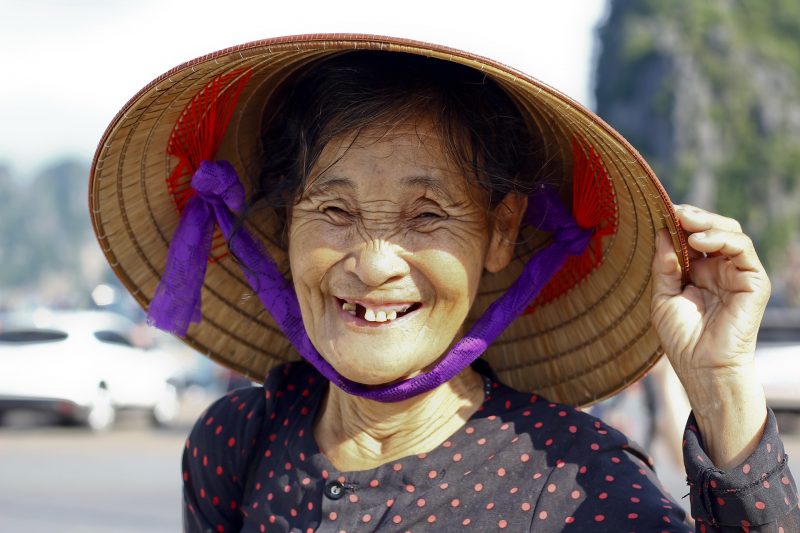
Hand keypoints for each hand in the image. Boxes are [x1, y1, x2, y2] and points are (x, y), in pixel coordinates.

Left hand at [651, 204, 770, 377]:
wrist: (702, 367)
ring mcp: (737, 274)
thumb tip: (663, 232)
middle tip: (675, 210)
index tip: (660, 211)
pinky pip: (743, 249)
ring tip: (686, 223)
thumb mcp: (663, 297)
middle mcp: (719, 269)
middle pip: (713, 230)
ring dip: (708, 223)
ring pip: (731, 233)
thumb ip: (664, 265)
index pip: (692, 237)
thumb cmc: (682, 339)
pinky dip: (722, 239)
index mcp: (698, 272)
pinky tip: (699, 241)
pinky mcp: (753, 281)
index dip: (679, 223)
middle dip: (694, 217)